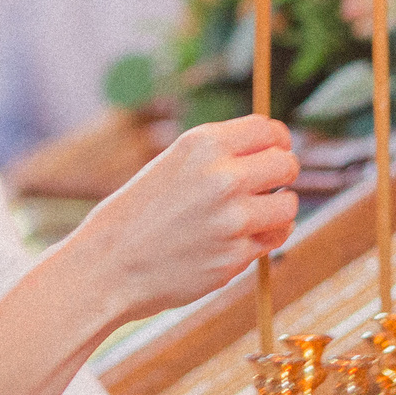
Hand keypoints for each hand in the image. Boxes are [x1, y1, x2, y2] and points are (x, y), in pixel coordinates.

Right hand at [68, 116, 296, 324]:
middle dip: (281, 175)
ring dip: (277, 211)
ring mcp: (231, 219)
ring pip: (288, 205)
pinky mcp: (234, 257)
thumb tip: (272, 152)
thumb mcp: (173, 165)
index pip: (268, 130)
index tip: (275, 152)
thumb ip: (219, 156)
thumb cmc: (138, 215)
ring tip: (253, 216)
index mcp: (203, 144)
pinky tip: (239, 239)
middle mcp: (222, 176)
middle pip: (286, 164)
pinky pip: (273, 240)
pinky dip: (263, 239)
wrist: (108, 265)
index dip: (277, 142)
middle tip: (265, 188)